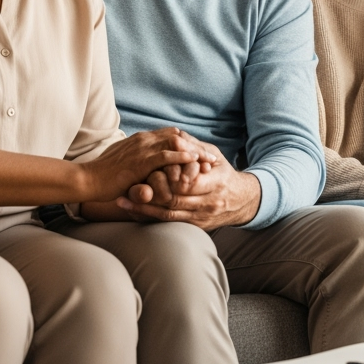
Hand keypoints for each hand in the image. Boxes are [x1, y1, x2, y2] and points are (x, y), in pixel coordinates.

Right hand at [79, 127, 203, 202]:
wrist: (87, 180)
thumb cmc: (105, 176)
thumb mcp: (127, 165)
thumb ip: (141, 162)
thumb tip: (153, 167)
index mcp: (141, 139)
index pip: (171, 135)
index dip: (188, 143)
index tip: (203, 154)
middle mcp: (143, 139)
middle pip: (178, 136)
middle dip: (197, 146)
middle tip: (213, 157)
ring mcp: (141, 148)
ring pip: (176, 143)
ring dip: (194, 151)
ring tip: (210, 160)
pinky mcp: (139, 161)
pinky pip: (165, 156)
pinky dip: (181, 157)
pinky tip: (194, 161)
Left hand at [118, 137, 261, 229]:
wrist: (242, 201)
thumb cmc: (224, 173)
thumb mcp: (214, 156)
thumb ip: (195, 147)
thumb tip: (175, 136)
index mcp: (216, 182)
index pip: (187, 182)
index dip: (166, 177)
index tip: (148, 170)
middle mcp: (209, 203)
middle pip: (174, 200)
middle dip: (149, 193)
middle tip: (127, 186)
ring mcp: (201, 217)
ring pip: (168, 214)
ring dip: (143, 208)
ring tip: (122, 201)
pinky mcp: (195, 226)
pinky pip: (169, 223)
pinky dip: (150, 217)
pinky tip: (133, 212)